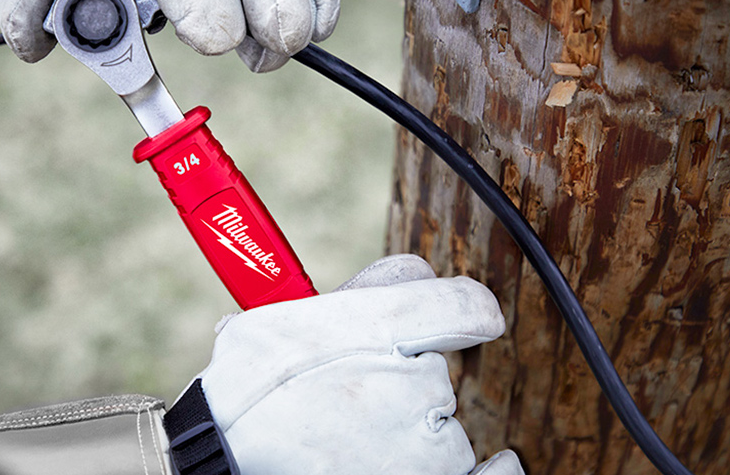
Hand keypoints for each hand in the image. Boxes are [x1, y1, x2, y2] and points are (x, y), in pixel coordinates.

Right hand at [194, 254, 524, 474]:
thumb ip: (360, 288)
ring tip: (352, 441)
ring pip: (445, 426)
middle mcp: (413, 384)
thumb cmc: (247, 391)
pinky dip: (496, 474)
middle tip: (348, 398)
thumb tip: (415, 275)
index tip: (476, 321)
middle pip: (436, 373)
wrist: (227, 457)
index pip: (461, 307)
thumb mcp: (283, 312)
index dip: (465, 313)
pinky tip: (502, 467)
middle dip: (402, 380)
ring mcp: (425, 447)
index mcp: (377, 327)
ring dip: (415, 432)